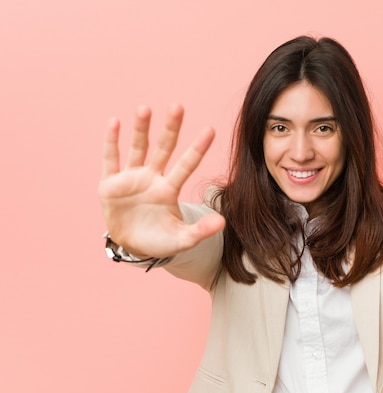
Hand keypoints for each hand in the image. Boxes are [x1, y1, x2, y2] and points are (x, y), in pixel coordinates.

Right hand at [98, 103, 224, 257]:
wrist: (131, 247)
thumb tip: (222, 222)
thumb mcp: (182, 239)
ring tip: (145, 109)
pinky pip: (111, 159)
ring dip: (140, 129)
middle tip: (178, 107)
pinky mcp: (110, 184)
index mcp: (170, 189)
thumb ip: (200, 231)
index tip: (210, 130)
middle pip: (164, 148)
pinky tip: (114, 123)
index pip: (187, 165)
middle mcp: (152, 178)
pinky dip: (111, 142)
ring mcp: (131, 178)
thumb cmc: (159, 240)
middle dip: (170, 129)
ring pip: (138, 148)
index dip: (197, 149)